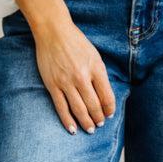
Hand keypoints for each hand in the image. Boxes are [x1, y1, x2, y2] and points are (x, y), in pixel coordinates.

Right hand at [34, 19, 115, 133]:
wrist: (53, 32)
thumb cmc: (76, 42)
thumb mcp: (95, 56)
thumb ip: (100, 75)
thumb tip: (104, 96)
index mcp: (96, 68)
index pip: (107, 96)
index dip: (109, 109)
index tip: (109, 115)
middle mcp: (82, 77)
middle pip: (94, 106)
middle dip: (99, 118)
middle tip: (100, 125)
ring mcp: (66, 82)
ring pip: (79, 110)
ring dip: (86, 122)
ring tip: (90, 129)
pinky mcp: (53, 85)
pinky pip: (61, 107)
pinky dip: (68, 121)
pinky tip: (73, 129)